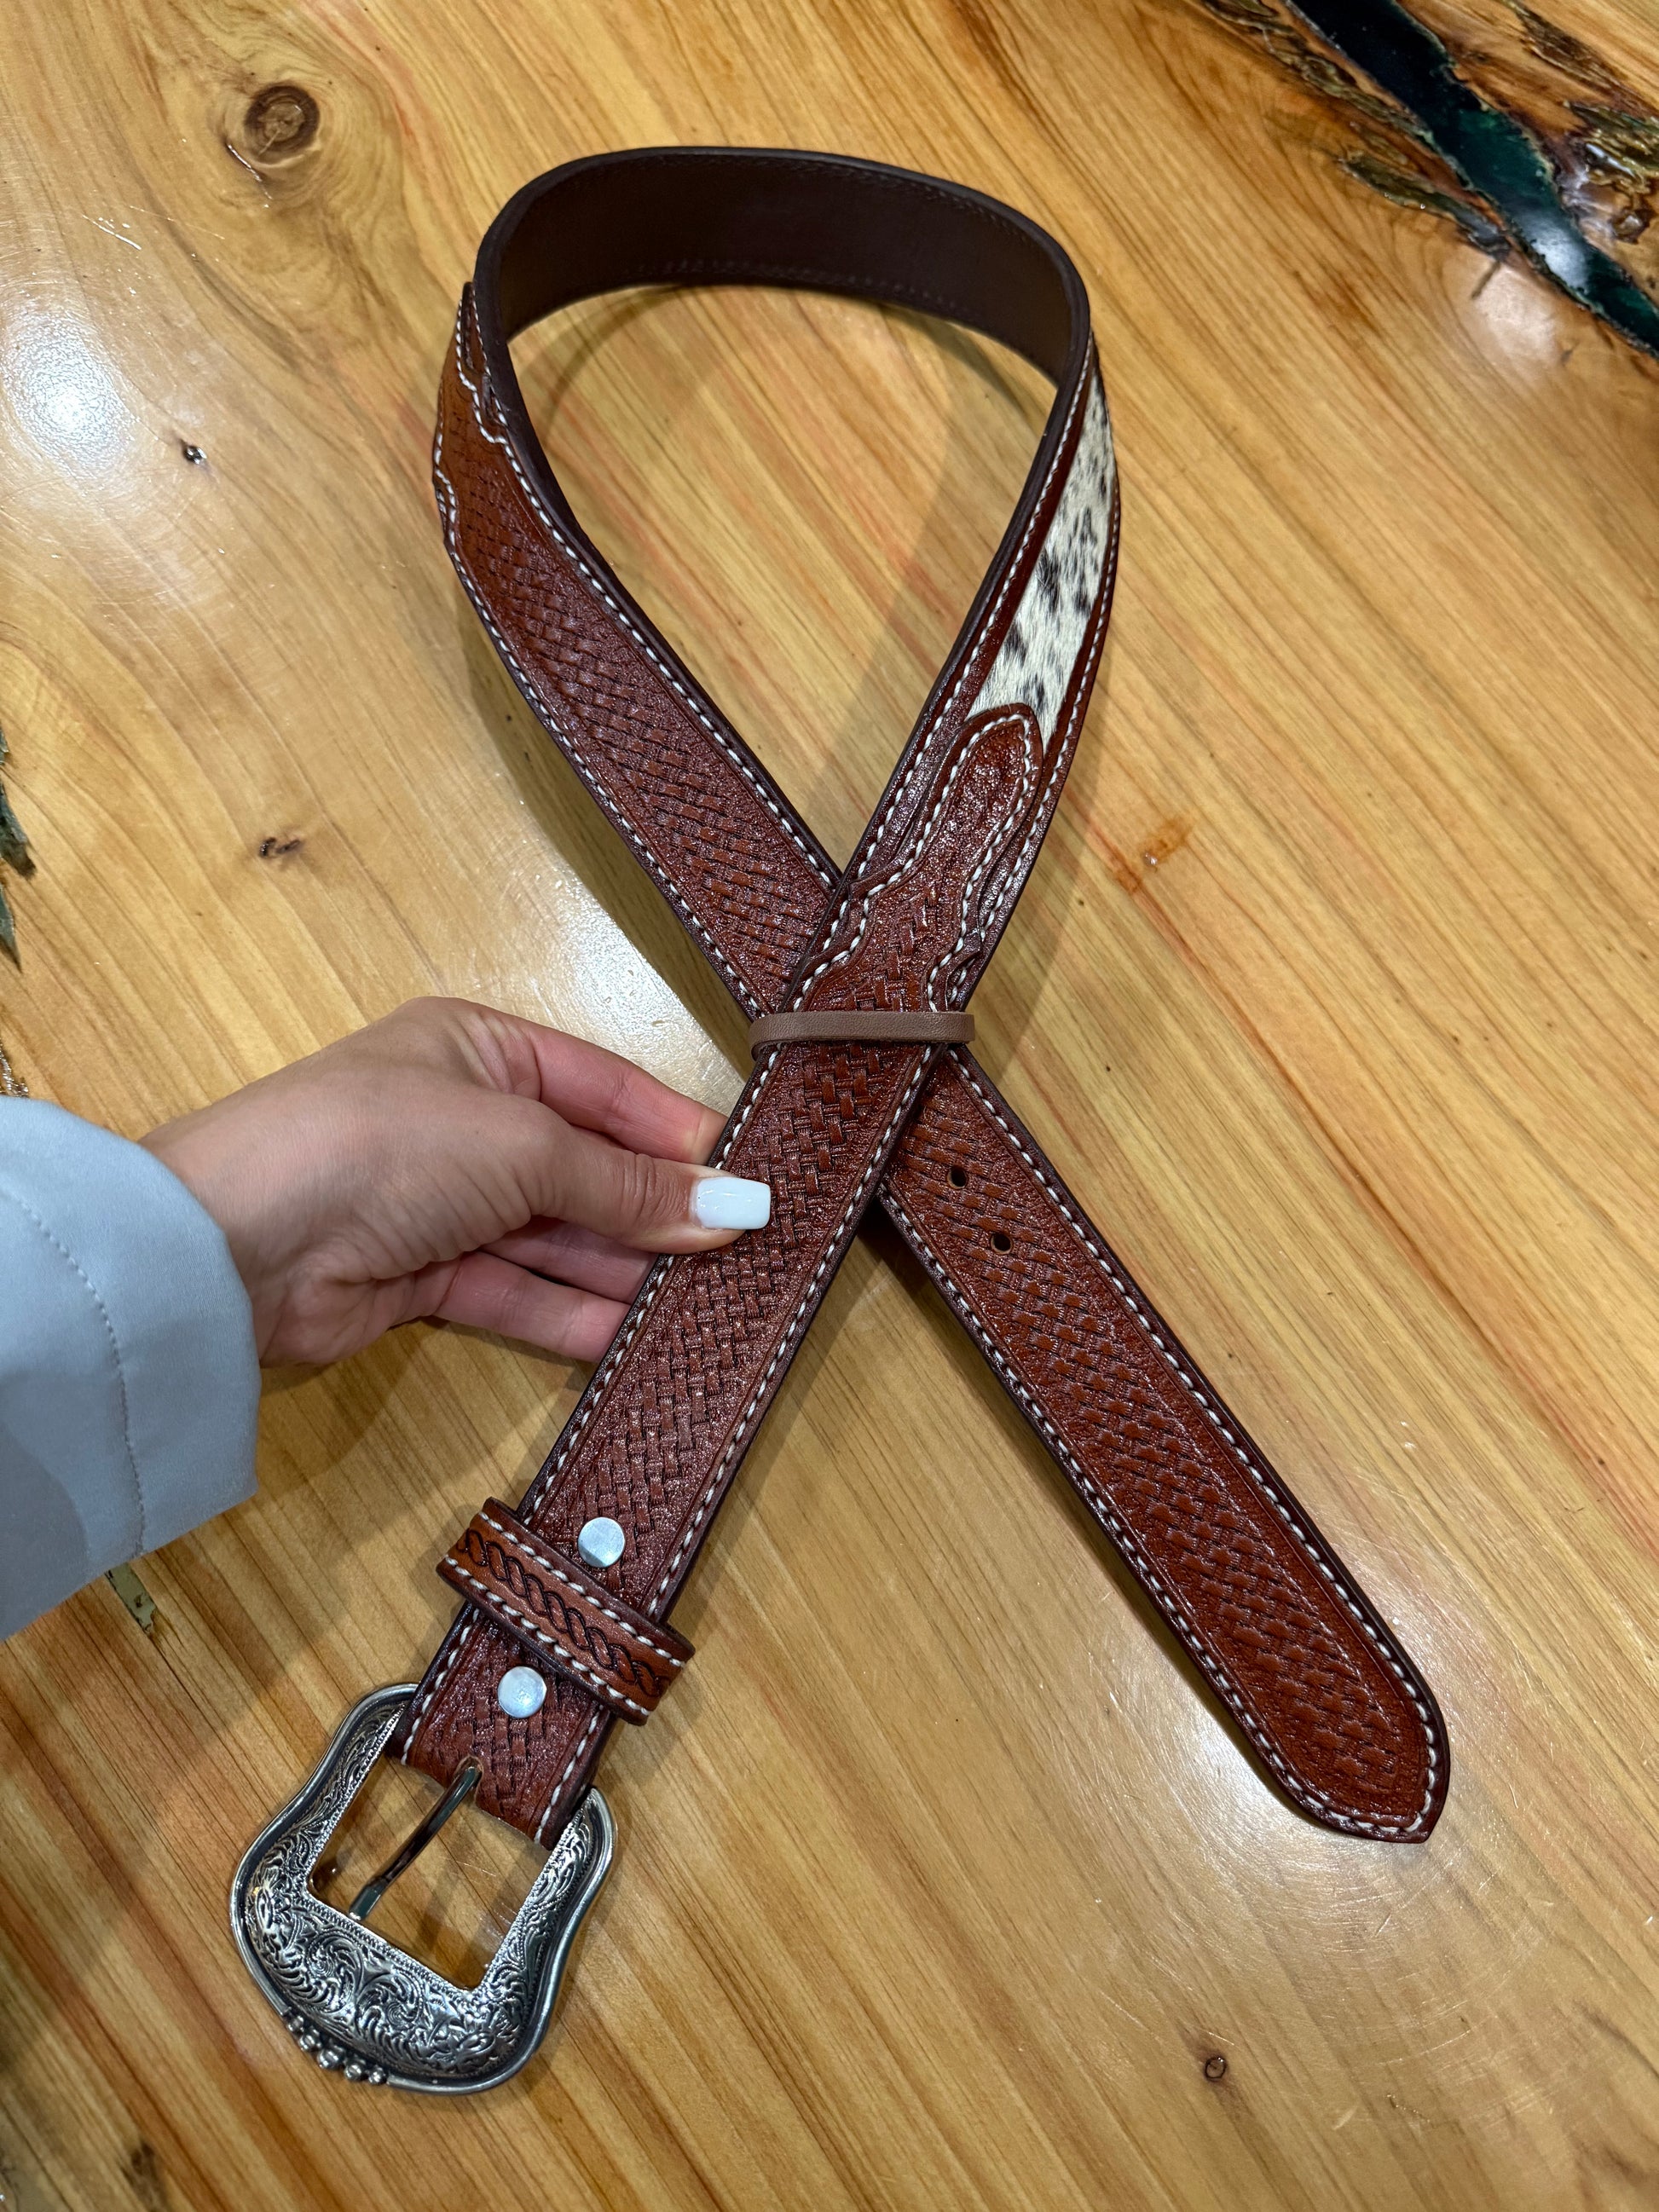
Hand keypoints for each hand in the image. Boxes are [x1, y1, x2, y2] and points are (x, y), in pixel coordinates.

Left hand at [141, 997, 766, 1366]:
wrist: (234, 1243)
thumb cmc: (378, 1144)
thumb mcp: (524, 1145)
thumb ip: (628, 1184)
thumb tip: (734, 1206)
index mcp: (481, 1049)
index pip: (605, 1089)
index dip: (677, 1136)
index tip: (751, 1184)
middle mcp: (462, 1120)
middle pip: (585, 1168)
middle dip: (658, 1212)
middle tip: (744, 1257)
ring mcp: (440, 1203)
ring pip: (554, 1238)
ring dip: (623, 1271)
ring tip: (707, 1305)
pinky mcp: (419, 1279)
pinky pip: (515, 1293)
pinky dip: (570, 1314)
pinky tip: (634, 1337)